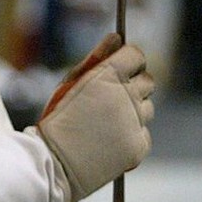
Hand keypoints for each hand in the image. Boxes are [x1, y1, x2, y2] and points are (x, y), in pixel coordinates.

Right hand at [36, 33, 154, 201]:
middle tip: (113, 97)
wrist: (54, 163)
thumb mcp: (71, 81)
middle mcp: (127, 95)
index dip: (129, 60)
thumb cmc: (58, 118)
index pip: (137, 56)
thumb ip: (97, 56)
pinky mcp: (139, 146)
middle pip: (148, 80)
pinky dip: (132, 135)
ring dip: (133, 110)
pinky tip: (111, 140)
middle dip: (134, 84)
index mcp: (109, 74)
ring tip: (107, 122)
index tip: (121, 67)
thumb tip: (116, 37)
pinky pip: (144, 133)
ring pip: (147, 108)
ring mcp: (135, 122)